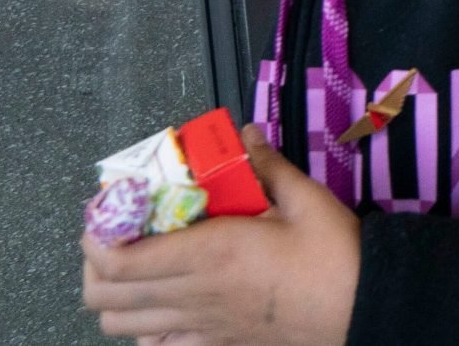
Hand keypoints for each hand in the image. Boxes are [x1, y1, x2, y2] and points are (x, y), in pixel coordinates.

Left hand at [83, 124, 358, 345]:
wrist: (363, 306)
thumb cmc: (334, 254)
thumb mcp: (306, 200)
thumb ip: (267, 167)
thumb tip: (246, 134)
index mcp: (209, 254)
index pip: (118, 259)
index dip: (96, 238)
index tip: (106, 213)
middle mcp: (193, 294)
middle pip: (105, 295)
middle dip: (94, 265)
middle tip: (115, 235)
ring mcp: (199, 326)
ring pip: (121, 325)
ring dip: (115, 296)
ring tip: (135, 268)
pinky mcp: (214, 345)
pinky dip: (144, 327)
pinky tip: (164, 304)